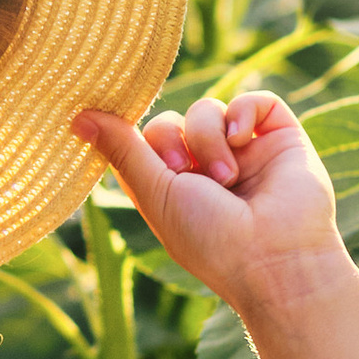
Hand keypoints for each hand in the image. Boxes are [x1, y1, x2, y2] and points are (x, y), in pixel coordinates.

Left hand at [72, 91, 352, 321]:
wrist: (276, 259)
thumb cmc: (211, 239)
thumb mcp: (156, 193)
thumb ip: (123, 150)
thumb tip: (77, 116)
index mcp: (175, 187)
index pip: (145, 139)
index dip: (143, 142)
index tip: (155, 162)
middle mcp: (208, 167)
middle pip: (173, 120)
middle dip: (174, 141)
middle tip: (187, 173)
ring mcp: (245, 152)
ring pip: (209, 108)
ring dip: (208, 138)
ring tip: (227, 178)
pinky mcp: (280, 138)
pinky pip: (255, 100)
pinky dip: (244, 111)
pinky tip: (242, 138)